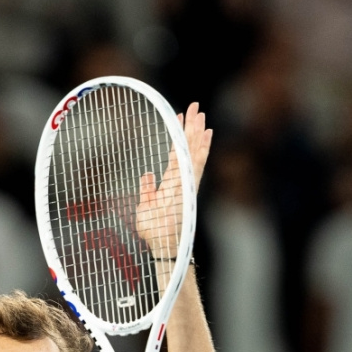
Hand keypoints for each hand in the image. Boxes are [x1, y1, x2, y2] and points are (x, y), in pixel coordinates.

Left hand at [135, 102, 212, 264]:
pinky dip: (202, 148)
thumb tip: (147, 174)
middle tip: (195, 106)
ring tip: (201, 114)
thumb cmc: (154, 231)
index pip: (175, 153)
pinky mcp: (190, 188)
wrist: (161, 245)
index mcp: (171, 182)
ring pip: (194, 152)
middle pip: (188, 148)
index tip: (177, 117)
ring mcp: (188, 183)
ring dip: (197, 132)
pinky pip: (197, 164)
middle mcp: (182, 180)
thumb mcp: (145, 205)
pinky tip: (207, 134)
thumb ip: (147, 189)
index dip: (177, 136)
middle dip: (191, 127)